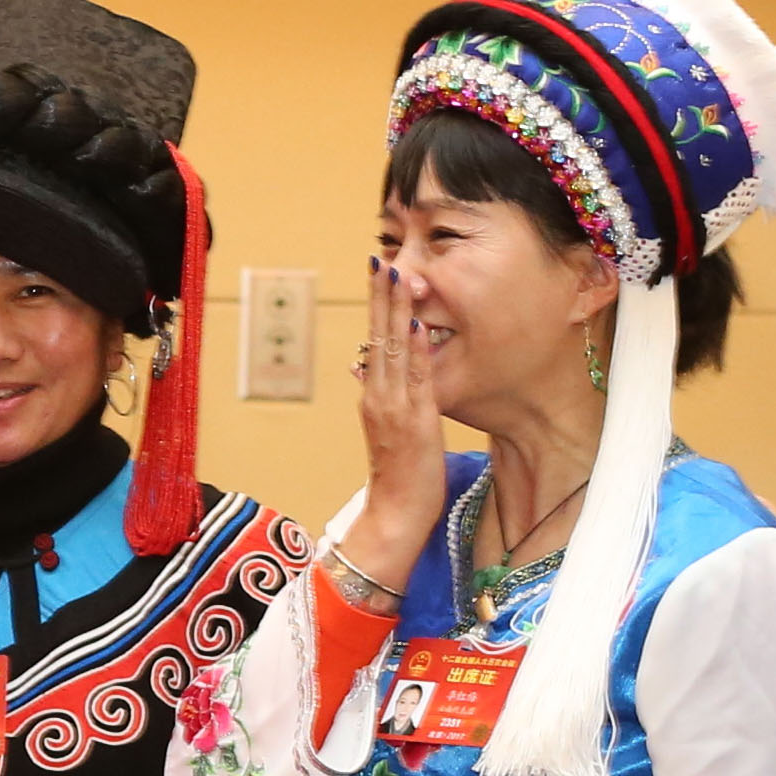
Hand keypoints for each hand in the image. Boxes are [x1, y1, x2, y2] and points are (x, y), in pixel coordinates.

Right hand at [347, 258, 455, 550]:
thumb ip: (378, 397)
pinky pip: (414, 378)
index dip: (377, 307)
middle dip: (380, 297)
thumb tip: (360, 368)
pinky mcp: (414, 421)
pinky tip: (413, 323)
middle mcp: (378, 397)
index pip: (373, 343)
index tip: (379, 273)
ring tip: (398, 275)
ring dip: (395, 310)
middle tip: (381, 259)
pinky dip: (412, 348)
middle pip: (376, 337)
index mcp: (373, 397)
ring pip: (392, 349)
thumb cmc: (399, 478)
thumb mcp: (386, 431)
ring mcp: (394, 407)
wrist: (394, 515)